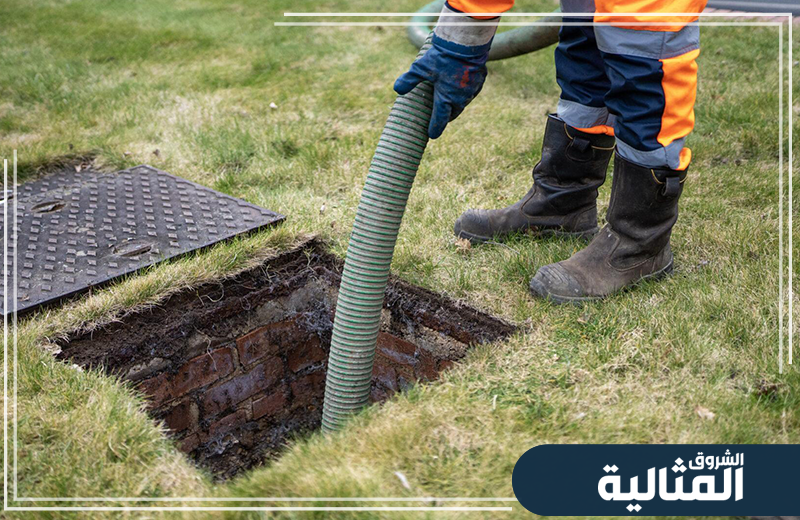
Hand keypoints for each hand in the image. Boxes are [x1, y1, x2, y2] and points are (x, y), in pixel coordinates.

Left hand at [394, 7, 495, 138]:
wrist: (466, 43)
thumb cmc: (442, 57)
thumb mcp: (421, 68)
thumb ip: (409, 80)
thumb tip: (397, 89)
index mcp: (445, 99)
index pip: (440, 120)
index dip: (435, 128)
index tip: (432, 135)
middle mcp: (460, 99)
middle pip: (453, 113)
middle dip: (447, 116)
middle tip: (441, 116)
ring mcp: (472, 91)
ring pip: (463, 103)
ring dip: (456, 104)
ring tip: (450, 101)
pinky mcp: (480, 81)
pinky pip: (472, 92)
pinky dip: (465, 92)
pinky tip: (461, 87)